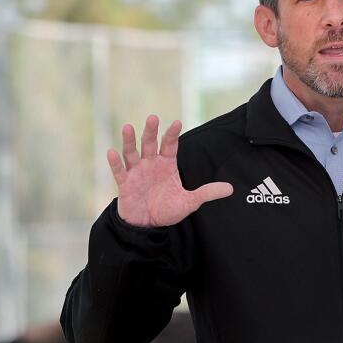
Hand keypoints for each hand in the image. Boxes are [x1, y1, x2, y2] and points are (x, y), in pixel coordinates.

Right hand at [108, 115, 232, 226]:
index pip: (169, 145)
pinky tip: (111, 152)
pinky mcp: (125, 184)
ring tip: (128, 127)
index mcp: (166, 165)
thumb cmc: (167, 209)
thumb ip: (207, 193)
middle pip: (150, 144)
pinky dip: (115, 162)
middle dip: (151, 131)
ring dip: (129, 141)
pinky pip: (119, 171)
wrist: (148, 225)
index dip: (172, 134)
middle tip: (153, 118)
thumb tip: (230, 189)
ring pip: (131, 153)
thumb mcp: (190, 202)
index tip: (177, 122)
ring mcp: (136, 173)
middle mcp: (150, 165)